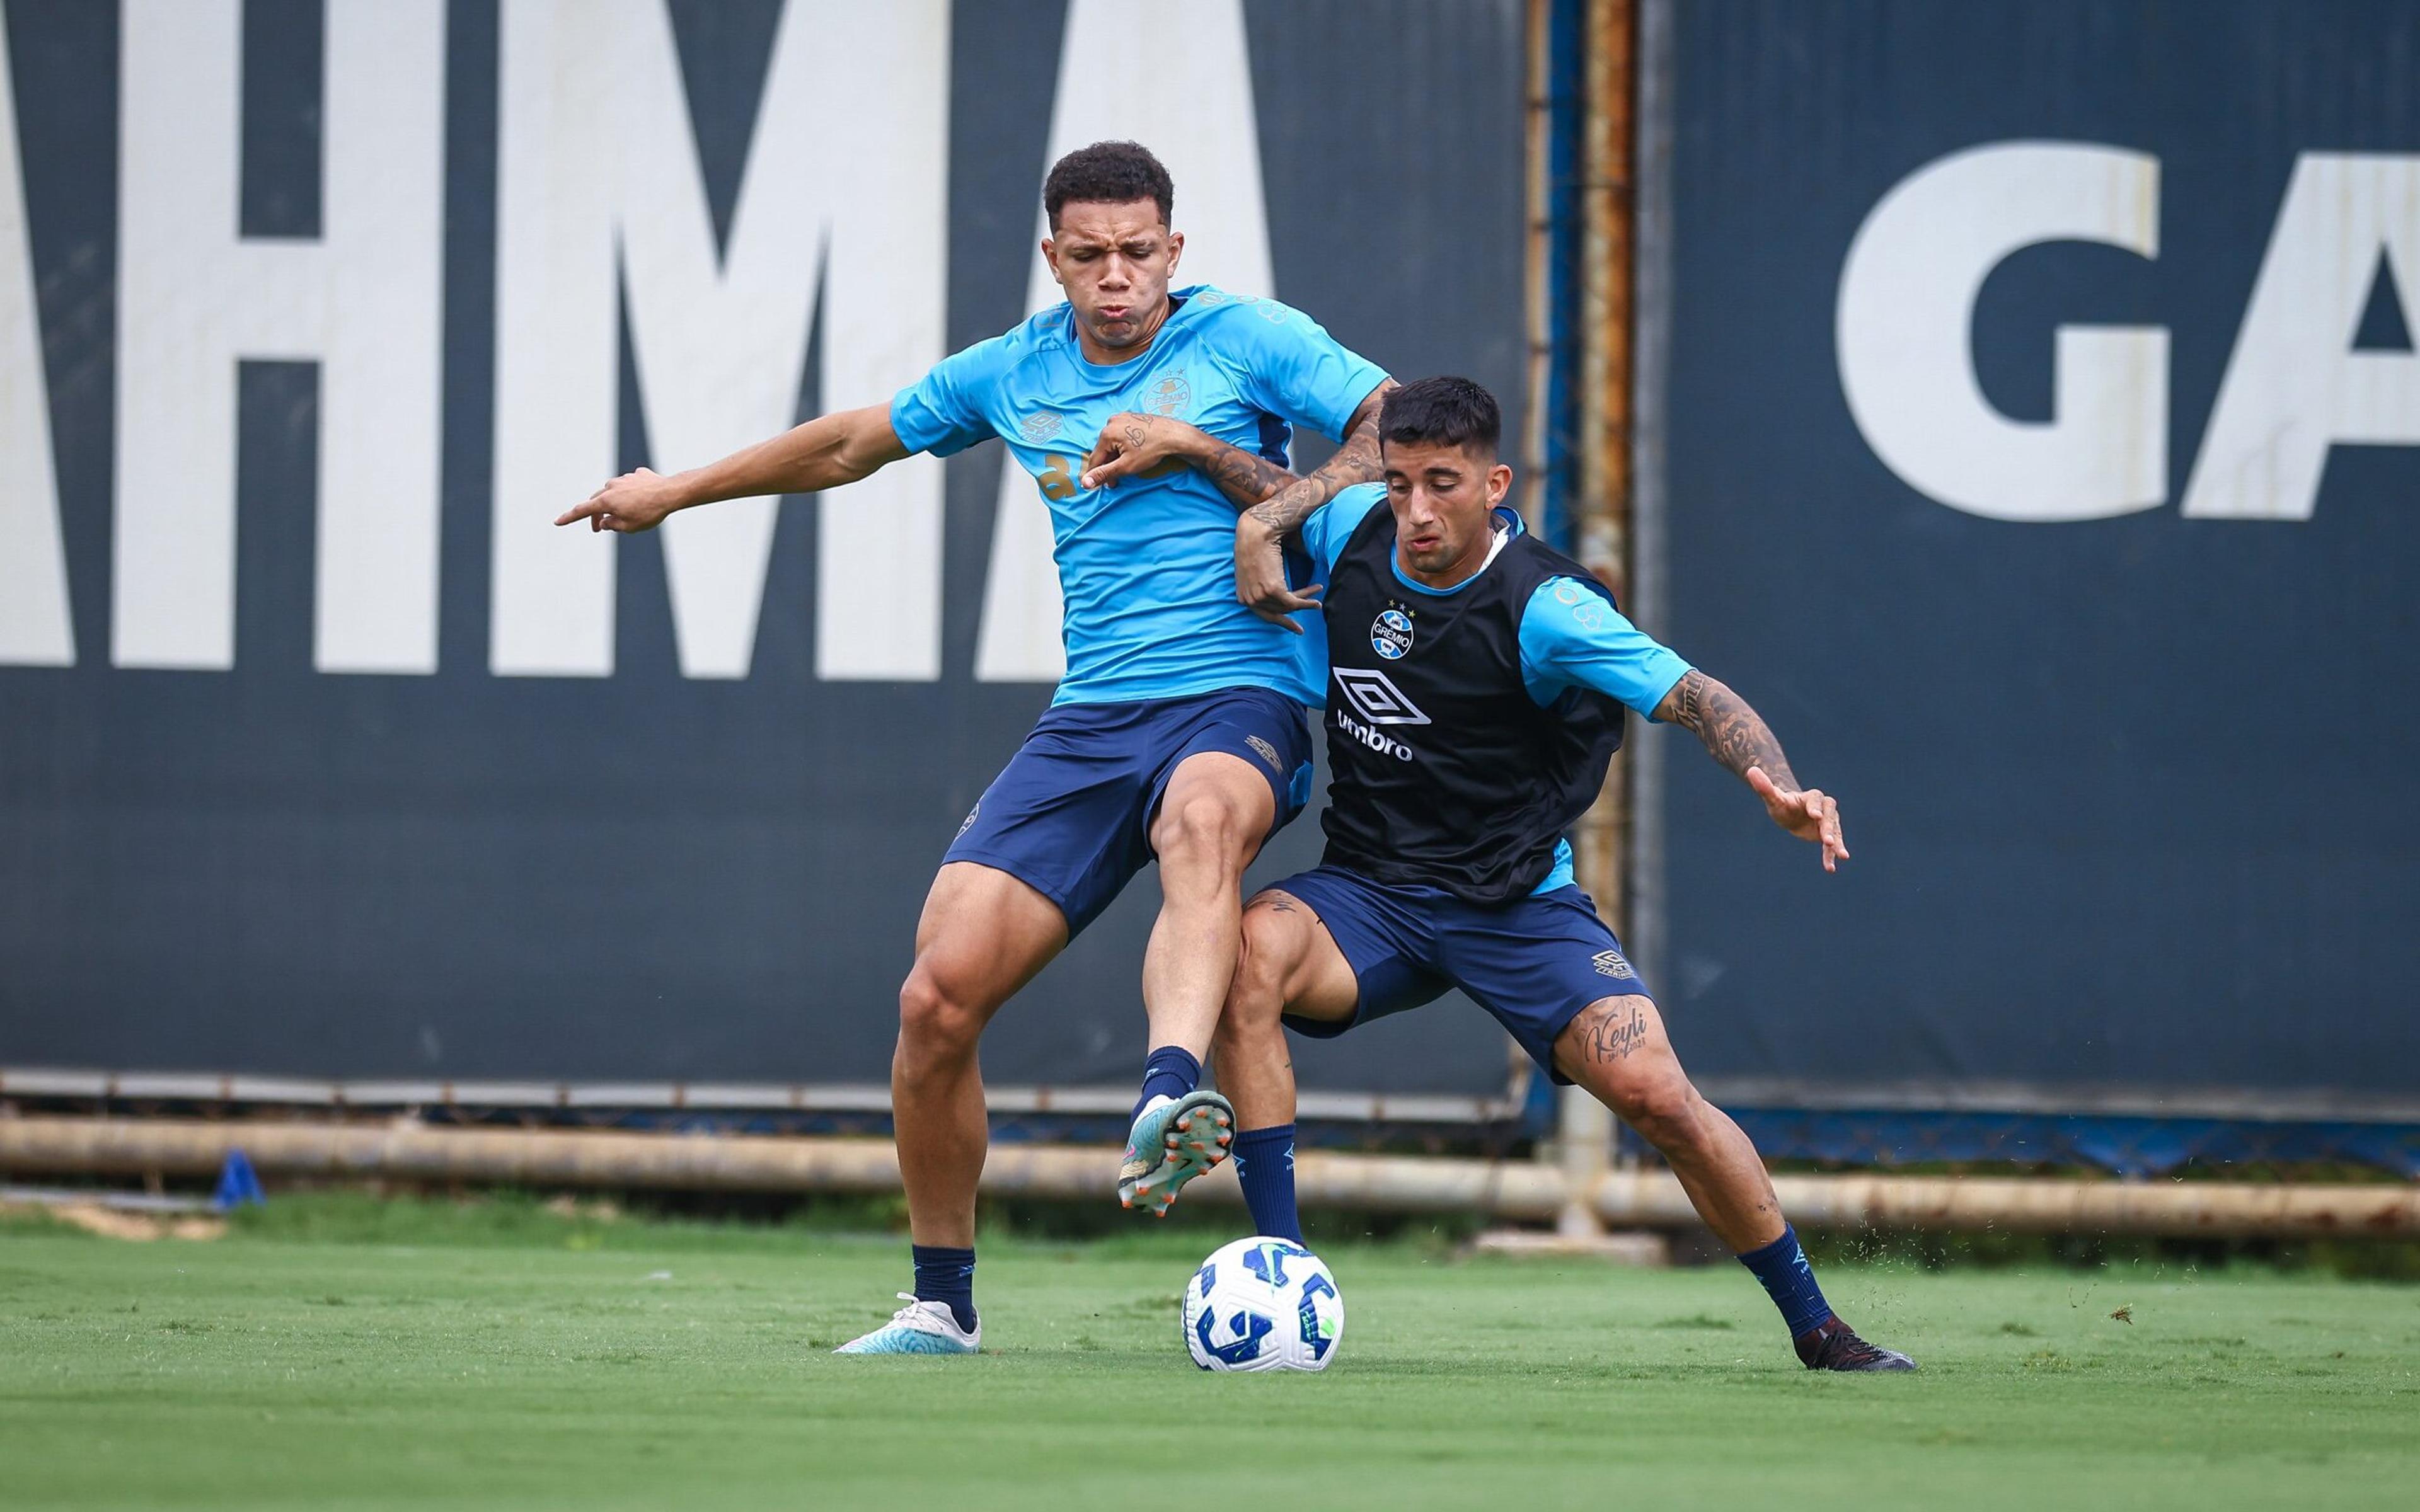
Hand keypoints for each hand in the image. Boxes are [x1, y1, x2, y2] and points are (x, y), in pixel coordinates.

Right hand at [555, 468, 684, 533]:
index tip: (557, 522)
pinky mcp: (638, 475)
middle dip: (597, 515)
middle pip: (597, 501)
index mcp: (606, 501)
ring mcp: (624, 479)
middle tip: (600, 528)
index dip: (569, 518)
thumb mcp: (629, 527)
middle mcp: (611, 487)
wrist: (670, 493)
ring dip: (615, 503)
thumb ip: (613, 525)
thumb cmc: (649, 513)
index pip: (582, 511)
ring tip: (628, 514)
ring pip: (614, 492)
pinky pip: (630, 486)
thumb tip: (605, 522)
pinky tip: (642, 499)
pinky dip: (631, 494)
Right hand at [1079, 412, 1192, 489]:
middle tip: (1116, 481)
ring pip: (1112, 443)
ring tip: (1126, 468)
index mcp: (1107, 433)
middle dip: (1109, 466)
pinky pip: (1121, 435)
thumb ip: (1104, 474)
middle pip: (1104, 450)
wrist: (1175, 435)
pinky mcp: (1131, 417)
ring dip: (1116, 458)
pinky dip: (1123, 447)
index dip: (1097, 475)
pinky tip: (1132, 455)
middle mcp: (1111, 422)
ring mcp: (1122, 417)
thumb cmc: (1152, 450)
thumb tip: (1085, 482)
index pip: (1095, 459)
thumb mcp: (1126, 466)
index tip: (1100, 486)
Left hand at [1234, 514, 1321, 633]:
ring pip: (1288, 606)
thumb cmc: (1254, 546)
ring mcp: (1261, 596)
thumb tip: (1275, 593)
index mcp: (1243, 597)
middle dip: (1296, 614)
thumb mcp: (1252, 571)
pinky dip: (1307, 602)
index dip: (1282, 621)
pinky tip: (1317, 598)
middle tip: (1309, 616)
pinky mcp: (1273, 590)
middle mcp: (1250, 600)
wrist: (1255, 534)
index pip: (1265, 615)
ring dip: (1306, 602)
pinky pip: (1294, 602)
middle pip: (1279, 612)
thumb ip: (1259, 586)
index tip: (1295, 626)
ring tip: (1318, 596)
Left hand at [1746, 766, 1848, 872]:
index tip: (1816, 816)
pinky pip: (1831, 846)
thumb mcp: (1773, 798)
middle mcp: (1824, 808)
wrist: (1790, 814)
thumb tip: (1751, 770)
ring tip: (1843, 856)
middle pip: (1831, 816)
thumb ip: (1765, 787)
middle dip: (1829, 828)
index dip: (1815, 808)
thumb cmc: (1782, 804)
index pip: (1816, 800)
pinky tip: (1831, 868)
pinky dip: (1831, 856)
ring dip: (1837, 844)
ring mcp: (1829, 822)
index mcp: (1812, 797)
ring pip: (1835, 832)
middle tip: (1827, 840)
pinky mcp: (1828, 835)